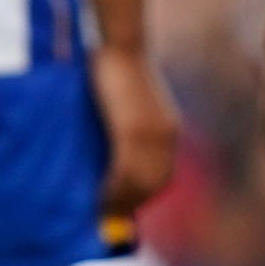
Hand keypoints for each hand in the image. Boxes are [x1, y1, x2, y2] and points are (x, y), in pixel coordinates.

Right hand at [91, 44, 181, 218]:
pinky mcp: (135, 130)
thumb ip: (125, 131)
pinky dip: (112, 191)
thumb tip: (110, 159)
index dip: (140, 197)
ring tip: (97, 215)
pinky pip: (125, 172)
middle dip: (130, 205)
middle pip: (152, 185)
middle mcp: (166, 137)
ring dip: (119, 203)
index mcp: (167, 131)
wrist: (119, 45)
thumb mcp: (127, 105)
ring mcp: (153, 135)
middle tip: (106, 220)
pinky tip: (97, 199)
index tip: (122, 211)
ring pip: (139, 183)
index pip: (160, 177)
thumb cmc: (115, 69)